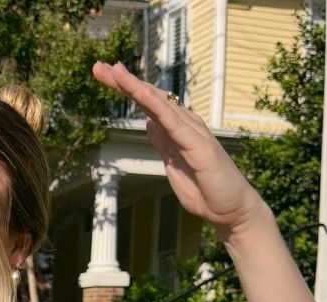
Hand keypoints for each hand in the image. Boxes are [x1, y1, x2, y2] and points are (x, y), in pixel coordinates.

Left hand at [91, 61, 264, 235]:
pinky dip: (155, 105)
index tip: (104, 76)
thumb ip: (162, 142)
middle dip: (123, 82)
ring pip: (159, 103)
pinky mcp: (198, 144)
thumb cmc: (205, 189)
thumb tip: (148, 123)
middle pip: (150, 97)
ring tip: (114, 71)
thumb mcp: (173, 163)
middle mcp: (185, 124)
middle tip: (97, 67)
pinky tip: (140, 93)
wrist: (230, 209)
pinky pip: (173, 121)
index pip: (147, 104)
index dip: (126, 89)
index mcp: (176, 129)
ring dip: (136, 87)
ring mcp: (192, 132)